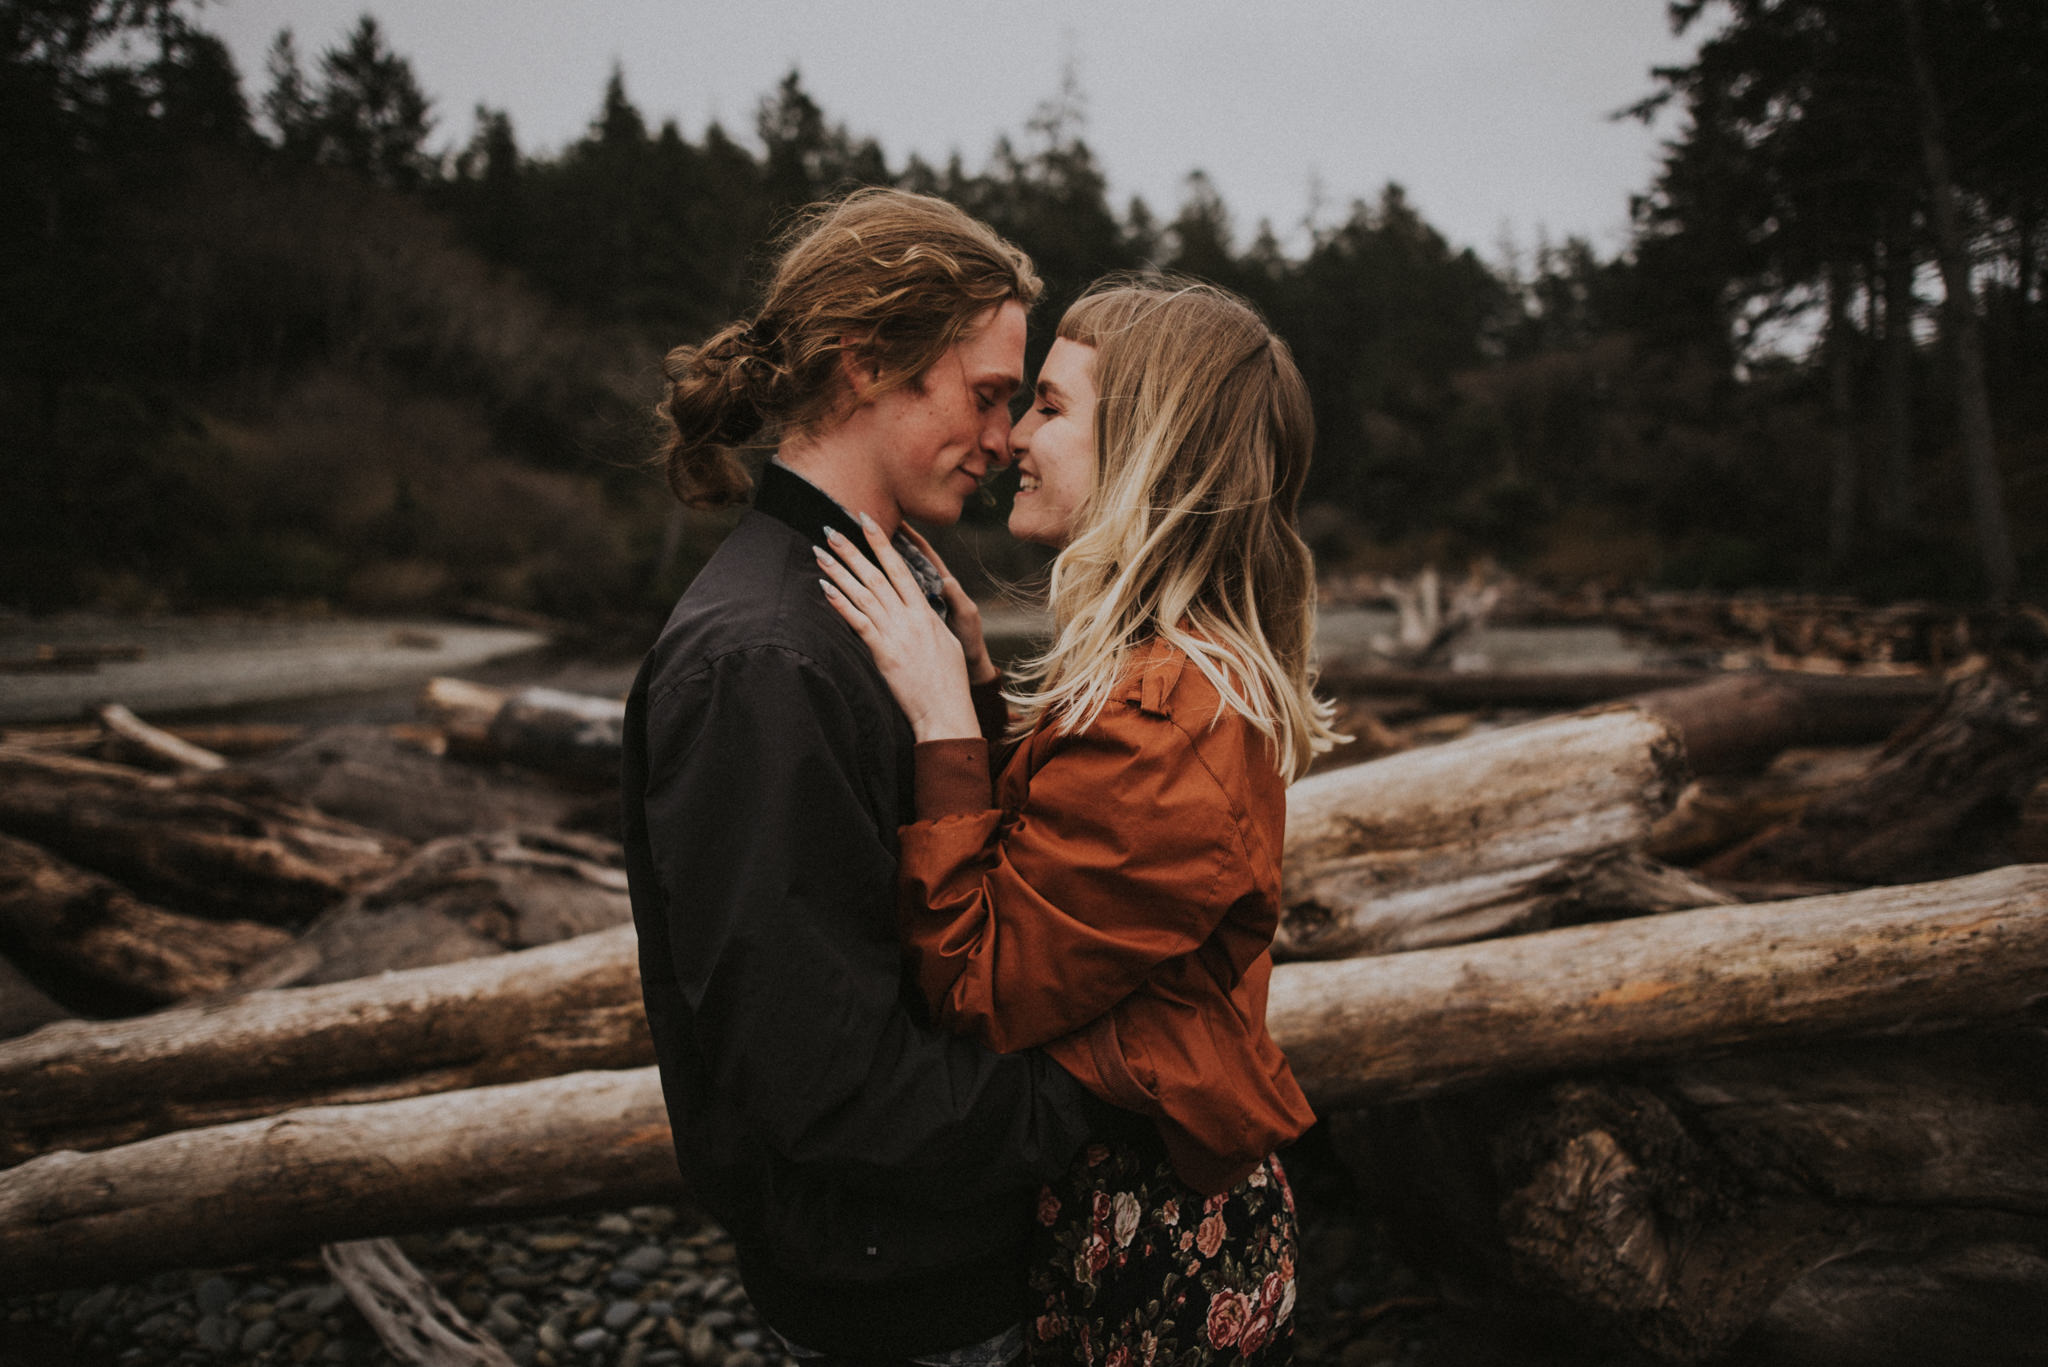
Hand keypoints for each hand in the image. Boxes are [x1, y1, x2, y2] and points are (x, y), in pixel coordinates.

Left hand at [816, 516, 980, 741]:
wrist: (946, 709)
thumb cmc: (948, 680)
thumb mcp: (945, 642)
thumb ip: (930, 618)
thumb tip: (923, 603)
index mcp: (924, 612)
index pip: (900, 568)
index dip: (882, 542)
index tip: (866, 521)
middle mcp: (909, 617)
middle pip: (876, 575)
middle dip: (852, 549)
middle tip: (831, 528)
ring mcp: (895, 634)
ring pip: (863, 594)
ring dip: (839, 571)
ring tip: (820, 552)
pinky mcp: (883, 653)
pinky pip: (857, 622)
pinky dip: (841, 603)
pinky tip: (825, 588)